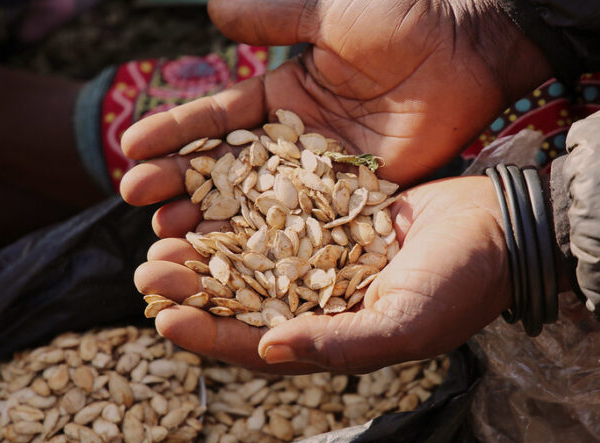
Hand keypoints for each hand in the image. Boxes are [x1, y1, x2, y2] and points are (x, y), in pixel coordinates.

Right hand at [120, 0, 551, 208]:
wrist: (469, 51)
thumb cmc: (402, 22)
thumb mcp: (331, 15)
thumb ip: (275, 17)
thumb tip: (212, 13)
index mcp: (280, 95)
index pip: (216, 118)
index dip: (174, 133)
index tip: (130, 149)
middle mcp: (293, 140)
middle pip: (227, 167)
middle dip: (180, 183)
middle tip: (137, 203)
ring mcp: (323, 173)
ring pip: (259, 202)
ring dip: (215, 219)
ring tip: (169, 237)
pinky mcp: (356, 196)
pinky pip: (309, 222)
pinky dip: (275, 241)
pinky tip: (237, 261)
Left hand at [133, 176, 510, 373]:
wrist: (499, 225)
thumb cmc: (462, 283)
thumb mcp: (404, 322)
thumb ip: (340, 344)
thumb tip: (270, 350)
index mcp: (335, 337)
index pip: (260, 346)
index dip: (212, 336)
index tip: (165, 320)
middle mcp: (322, 302)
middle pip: (244, 302)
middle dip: (195, 291)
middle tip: (150, 273)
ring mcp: (325, 259)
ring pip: (252, 260)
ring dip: (209, 251)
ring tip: (165, 237)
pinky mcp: (331, 218)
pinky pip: (277, 219)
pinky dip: (243, 214)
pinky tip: (209, 199)